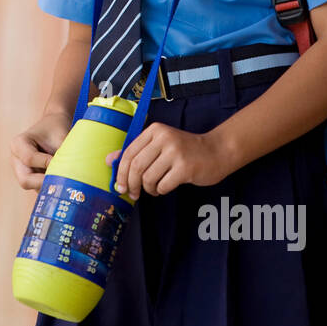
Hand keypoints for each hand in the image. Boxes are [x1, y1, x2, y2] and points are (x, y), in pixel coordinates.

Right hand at [11, 111, 71, 190]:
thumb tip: (71, 174)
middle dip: (45, 182)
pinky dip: (52, 187)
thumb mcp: (60, 137)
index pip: (29, 159)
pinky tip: (63, 181)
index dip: (47, 163)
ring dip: (50, 185)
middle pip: (25, 180)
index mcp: (18, 144)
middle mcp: (16, 160)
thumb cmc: (57, 129)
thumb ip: (63, 156)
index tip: (63, 162)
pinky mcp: (30, 179)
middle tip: (64, 180)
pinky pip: (40, 189)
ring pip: (33, 187)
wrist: (54, 125)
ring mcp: (21, 171)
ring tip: (66, 178)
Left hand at [109, 123, 237, 197]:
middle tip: (132, 194)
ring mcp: (175, 152)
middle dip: (131, 184)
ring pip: (148, 178)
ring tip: (154, 189)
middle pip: (136, 166)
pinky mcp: (185, 167)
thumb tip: (109, 161)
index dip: (121, 173)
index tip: (119, 186)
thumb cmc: (185, 150)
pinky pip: (163, 185)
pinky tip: (165, 187)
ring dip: (148, 189)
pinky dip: (160, 190)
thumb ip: (136, 151)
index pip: (129, 153)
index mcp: (155, 131)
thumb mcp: (159, 145)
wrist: (217, 151)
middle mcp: (164, 138)